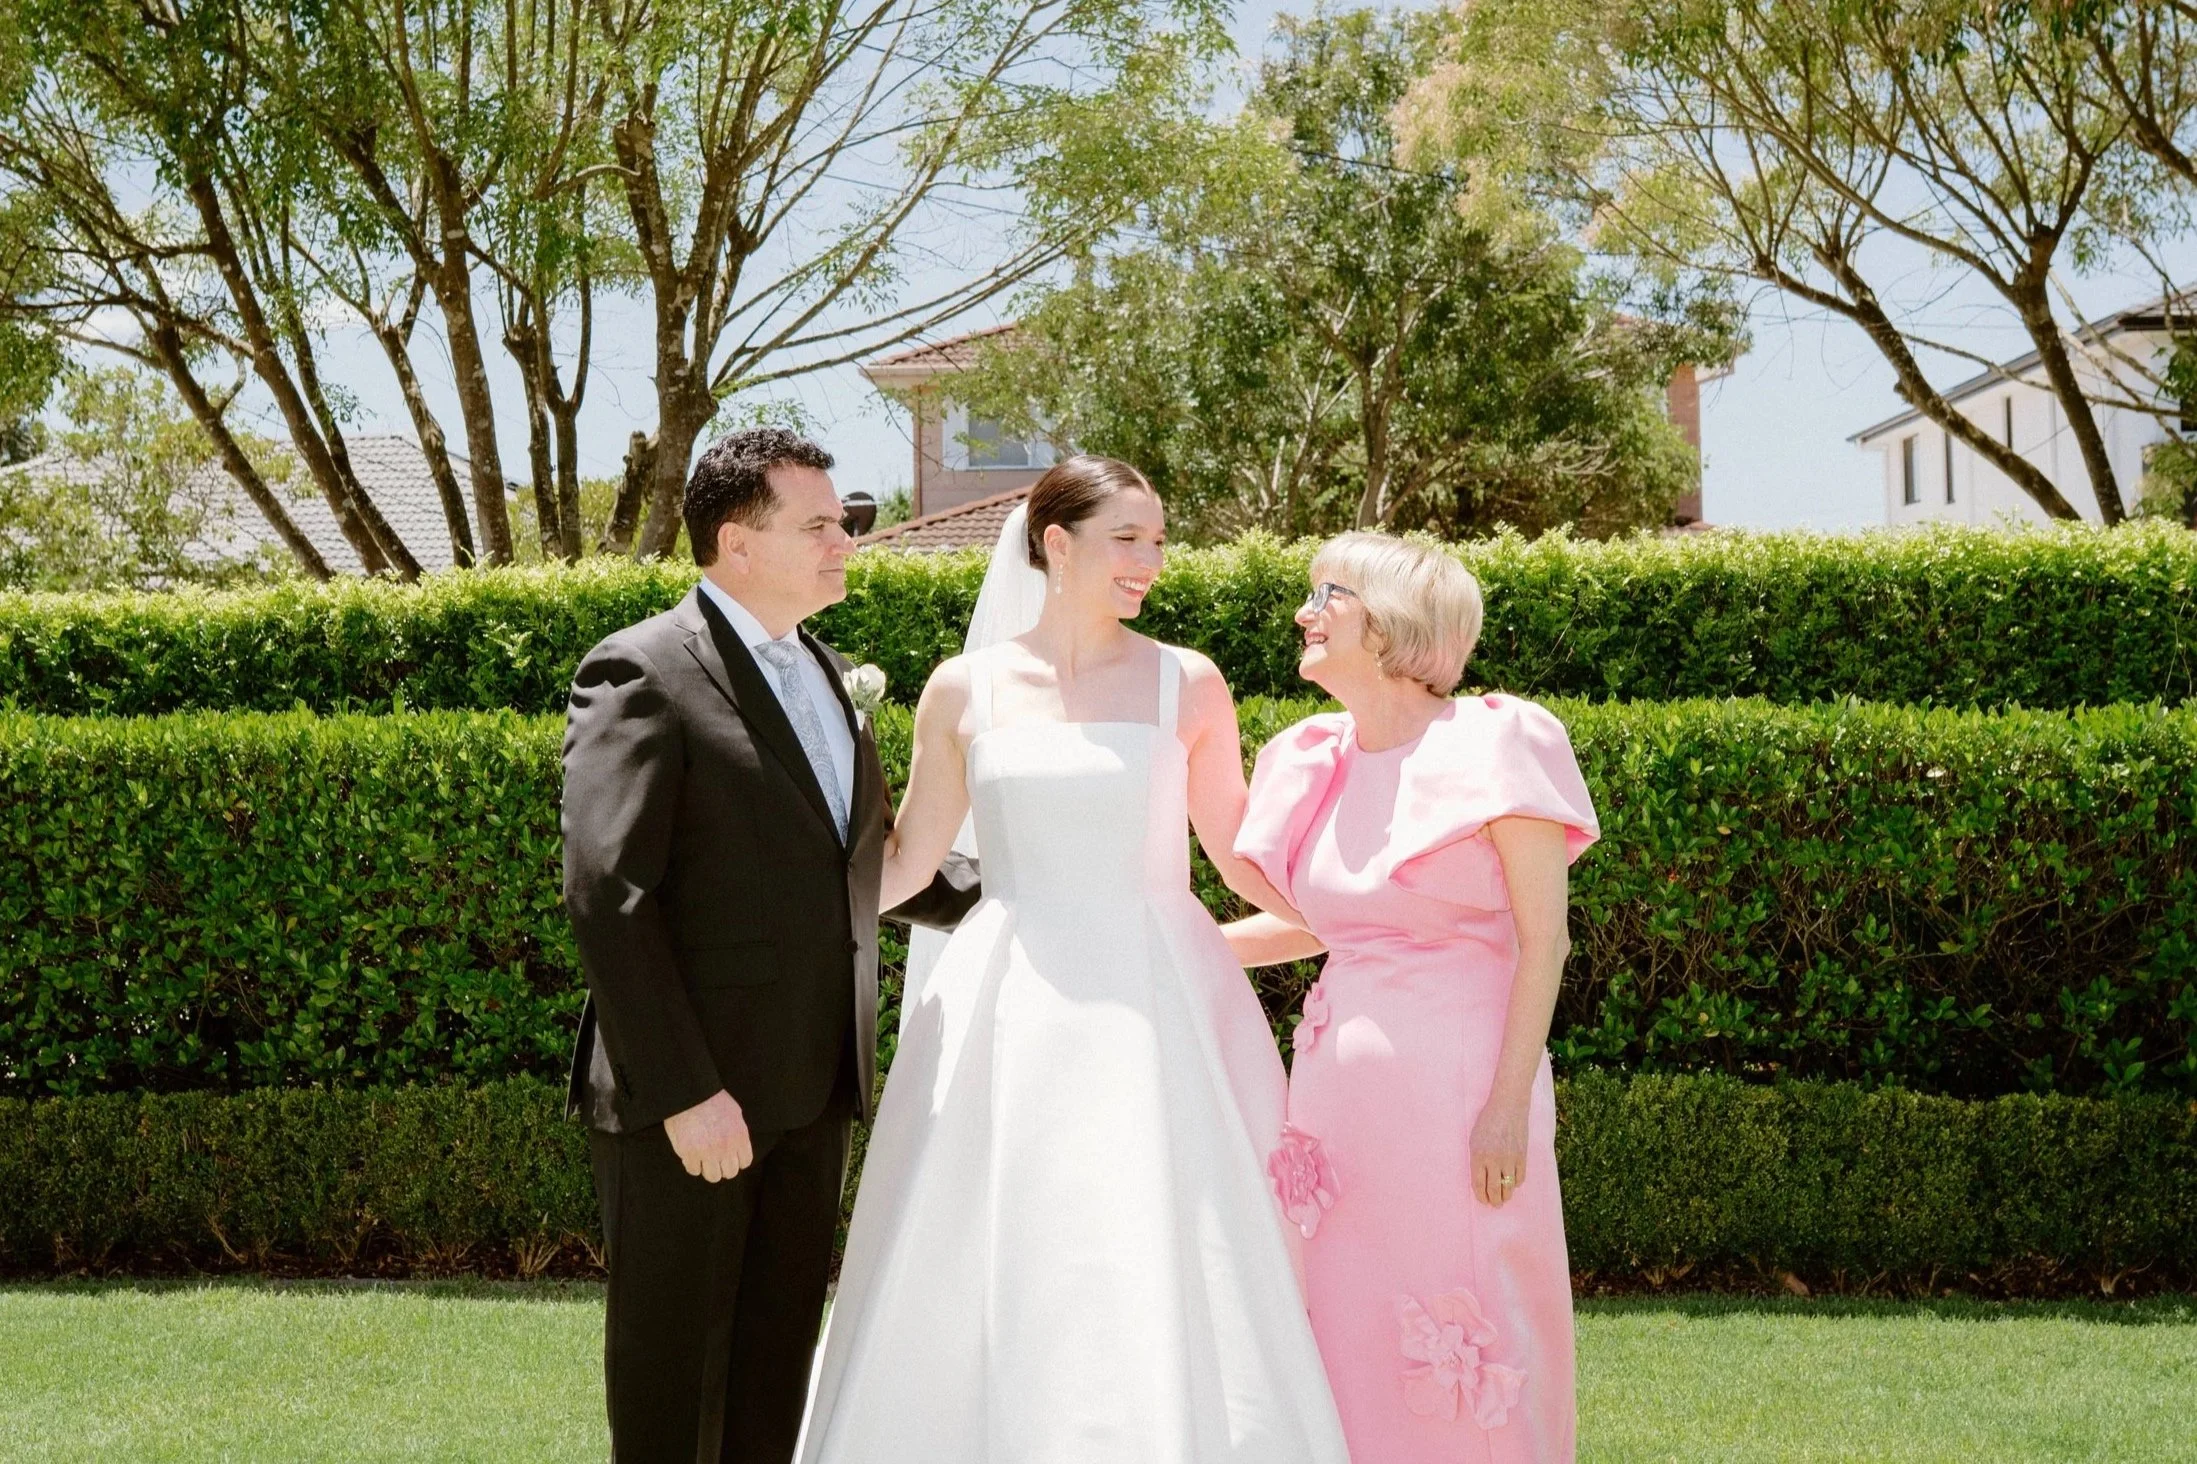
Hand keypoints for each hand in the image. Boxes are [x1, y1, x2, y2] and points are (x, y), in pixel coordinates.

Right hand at [663, 1090, 752, 1182]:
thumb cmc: (712, 1099)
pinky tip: (690, 1156)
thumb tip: (737, 1146)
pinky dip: (692, 1165)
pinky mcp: (690, 1154)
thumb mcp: (735, 1113)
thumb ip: (738, 1132)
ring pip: (713, 1176)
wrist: (691, 1094)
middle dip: (723, 1167)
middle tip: (714, 1160)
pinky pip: (694, 1170)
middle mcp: (726, 1148)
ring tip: (702, 1160)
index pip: (744, 1162)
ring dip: (707, 1169)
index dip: (736, 1160)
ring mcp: (708, 1153)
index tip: (728, 1157)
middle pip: (730, 1173)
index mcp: (739, 1137)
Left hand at [1469, 1094, 1529, 1208]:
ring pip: (1508, 1187)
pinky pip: (1520, 1178)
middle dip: (1494, 1201)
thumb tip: (1481, 1180)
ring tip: (1503, 1199)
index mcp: (1478, 1155)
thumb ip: (1476, 1159)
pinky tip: (1513, 1184)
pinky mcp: (1522, 1156)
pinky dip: (1516, 1184)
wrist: (1508, 1106)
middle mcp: (1494, 1160)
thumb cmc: (1487, 1121)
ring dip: (1506, 1196)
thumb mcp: (1474, 1139)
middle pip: (1494, 1190)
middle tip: (1495, 1205)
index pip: (1478, 1185)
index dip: (1481, 1196)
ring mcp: (1509, 1159)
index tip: (1483, 1201)